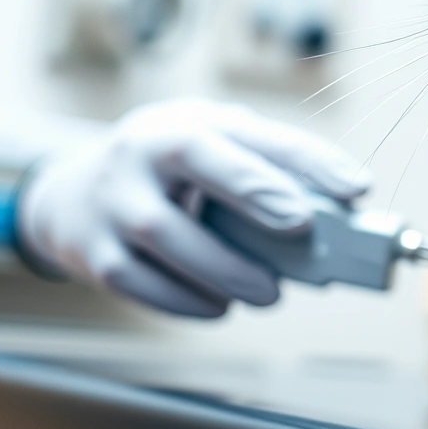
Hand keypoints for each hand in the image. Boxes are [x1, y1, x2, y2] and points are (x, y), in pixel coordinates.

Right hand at [16, 99, 368, 316]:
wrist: (72, 197)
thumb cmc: (166, 174)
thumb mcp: (210, 149)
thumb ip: (267, 169)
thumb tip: (338, 209)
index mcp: (182, 122)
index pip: (251, 131)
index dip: (307, 159)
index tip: (356, 188)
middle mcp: (141, 152)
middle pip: (196, 159)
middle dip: (253, 191)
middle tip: (302, 229)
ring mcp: (111, 203)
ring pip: (164, 234)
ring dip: (224, 268)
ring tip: (268, 292)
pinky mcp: (96, 256)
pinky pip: (141, 284)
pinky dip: (187, 302)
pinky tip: (219, 306)